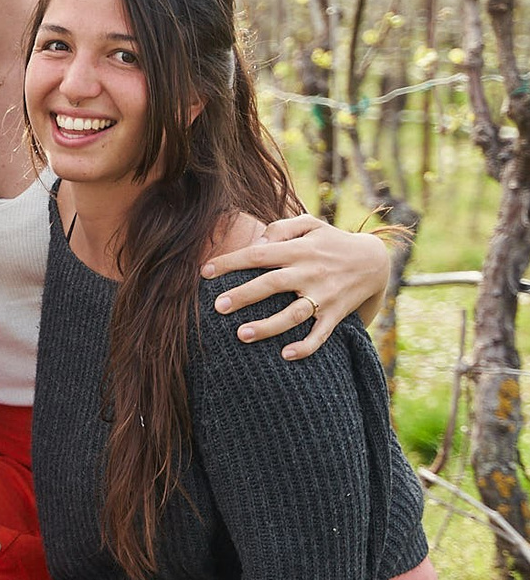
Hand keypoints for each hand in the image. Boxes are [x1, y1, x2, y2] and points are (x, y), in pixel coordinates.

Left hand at [205, 215, 389, 359]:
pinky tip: (285, 355)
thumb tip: (258, 243)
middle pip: (272, 285)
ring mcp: (324, 296)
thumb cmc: (330, 242)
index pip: (259, 255)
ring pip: (294, 314)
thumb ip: (282, 228)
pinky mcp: (336, 314)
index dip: (231, 262)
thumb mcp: (311, 224)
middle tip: (218, 306)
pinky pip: (321, 334)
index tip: (205, 272)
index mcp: (299, 250)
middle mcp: (310, 273)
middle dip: (244, 295)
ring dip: (269, 326)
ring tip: (241, 335)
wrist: (375, 261)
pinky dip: (306, 346)